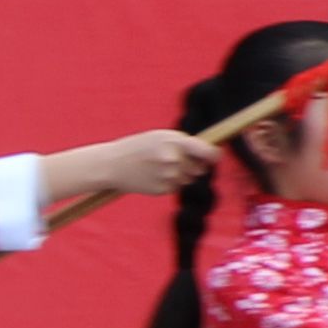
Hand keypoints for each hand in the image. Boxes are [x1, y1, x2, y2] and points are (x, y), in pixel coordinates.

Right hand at [42, 128, 218, 220]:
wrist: (112, 165)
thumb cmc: (140, 147)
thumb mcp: (162, 137)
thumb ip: (187, 144)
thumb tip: (215, 156)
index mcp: (175, 142)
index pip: (208, 152)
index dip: (215, 156)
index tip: (216, 157)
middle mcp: (174, 160)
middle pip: (201, 168)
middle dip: (193, 165)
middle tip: (173, 159)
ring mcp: (168, 177)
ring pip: (189, 179)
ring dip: (181, 174)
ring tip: (159, 167)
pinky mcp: (163, 189)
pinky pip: (176, 187)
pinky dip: (170, 183)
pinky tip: (153, 176)